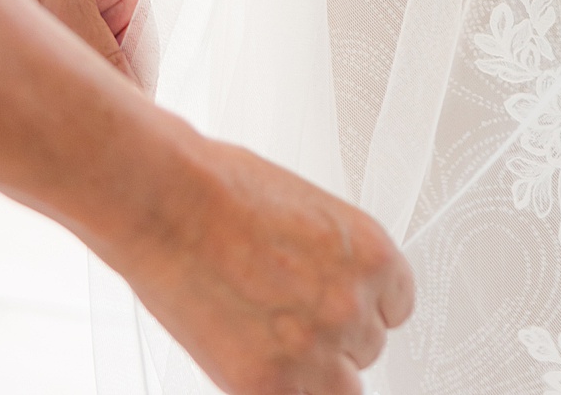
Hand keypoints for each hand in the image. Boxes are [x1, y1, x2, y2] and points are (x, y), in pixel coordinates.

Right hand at [104, 133, 414, 394]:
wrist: (164, 200)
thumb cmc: (215, 185)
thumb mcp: (301, 207)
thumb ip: (326, 255)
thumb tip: (319, 279)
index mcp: (371, 254)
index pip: (396, 307)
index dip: (359, 306)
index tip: (334, 304)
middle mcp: (352, 306)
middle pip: (366, 347)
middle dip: (329, 335)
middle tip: (284, 313)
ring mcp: (314, 349)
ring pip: (340, 388)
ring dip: (310, 372)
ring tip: (265, 338)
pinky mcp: (270, 385)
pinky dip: (273, 388)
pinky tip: (246, 357)